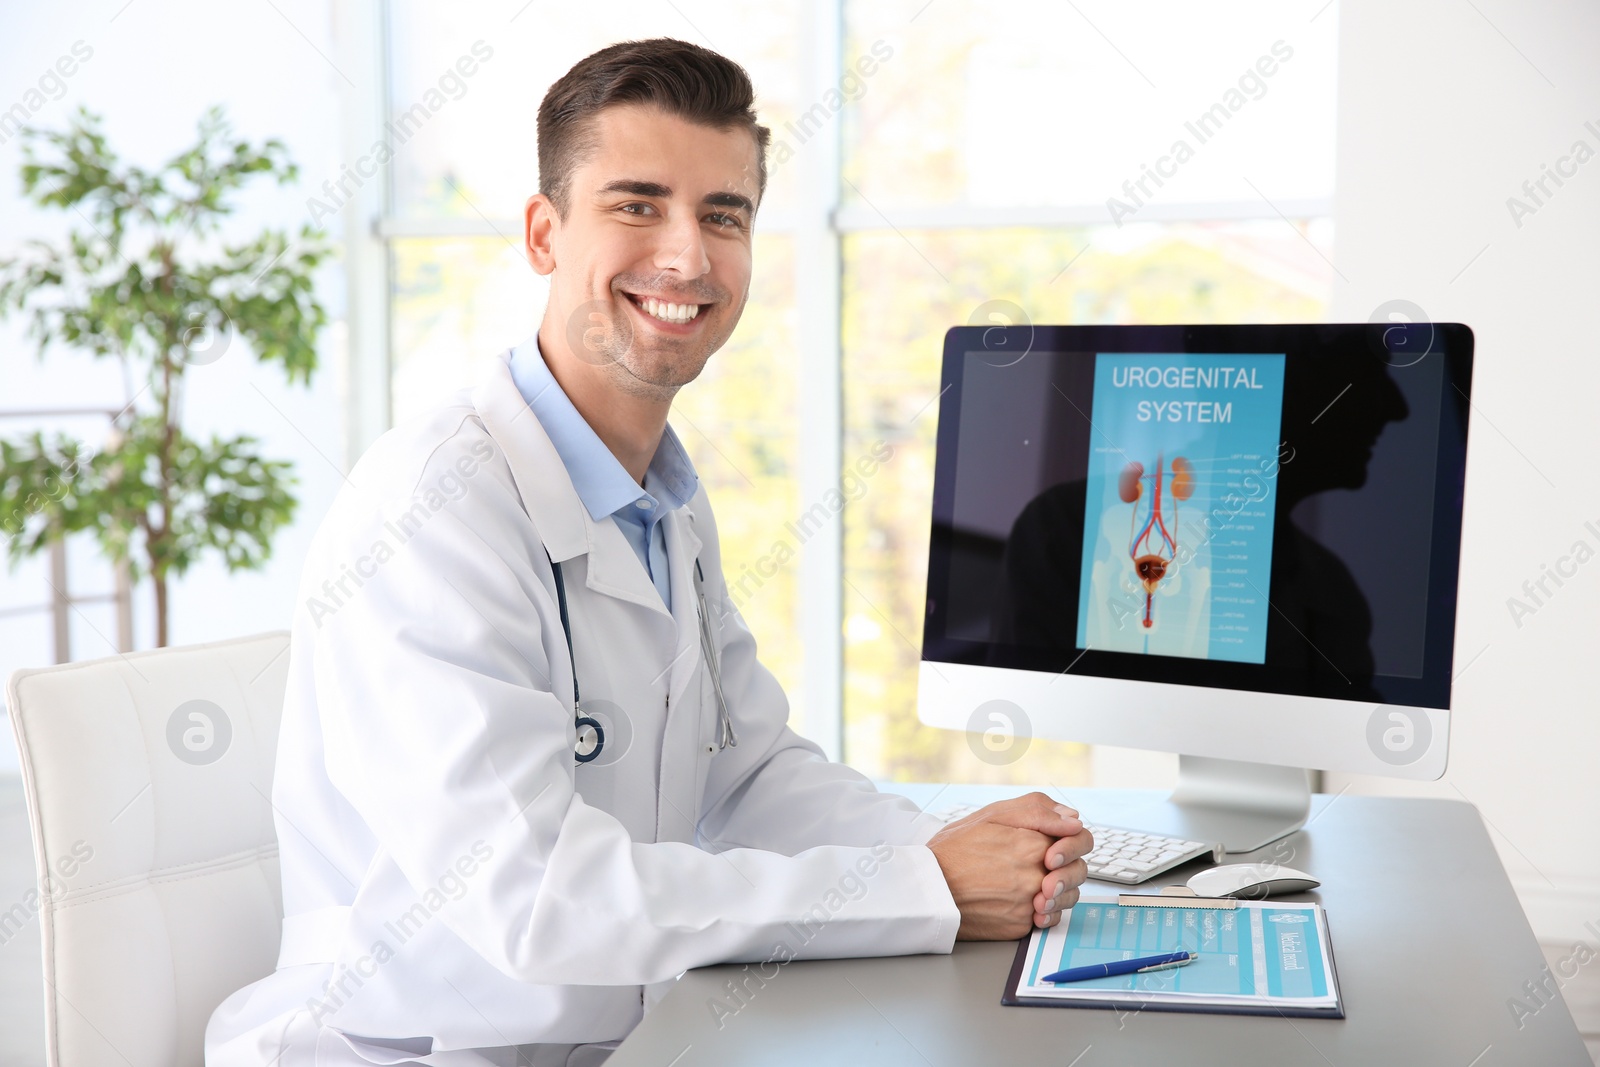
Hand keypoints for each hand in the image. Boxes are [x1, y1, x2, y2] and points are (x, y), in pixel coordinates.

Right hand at [926, 793, 1089, 939]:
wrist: (929, 888)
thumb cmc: (956, 849)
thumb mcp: (992, 815)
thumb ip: (1037, 810)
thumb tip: (1073, 819)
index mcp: (1032, 844)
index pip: (1082, 840)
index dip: (1074, 841)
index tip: (1059, 843)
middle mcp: (1035, 876)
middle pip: (1078, 872)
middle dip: (1068, 867)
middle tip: (1047, 865)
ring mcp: (1029, 904)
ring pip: (1067, 898)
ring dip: (1059, 891)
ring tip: (1036, 884)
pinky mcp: (1020, 926)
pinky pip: (1048, 919)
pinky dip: (1043, 912)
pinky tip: (1026, 902)